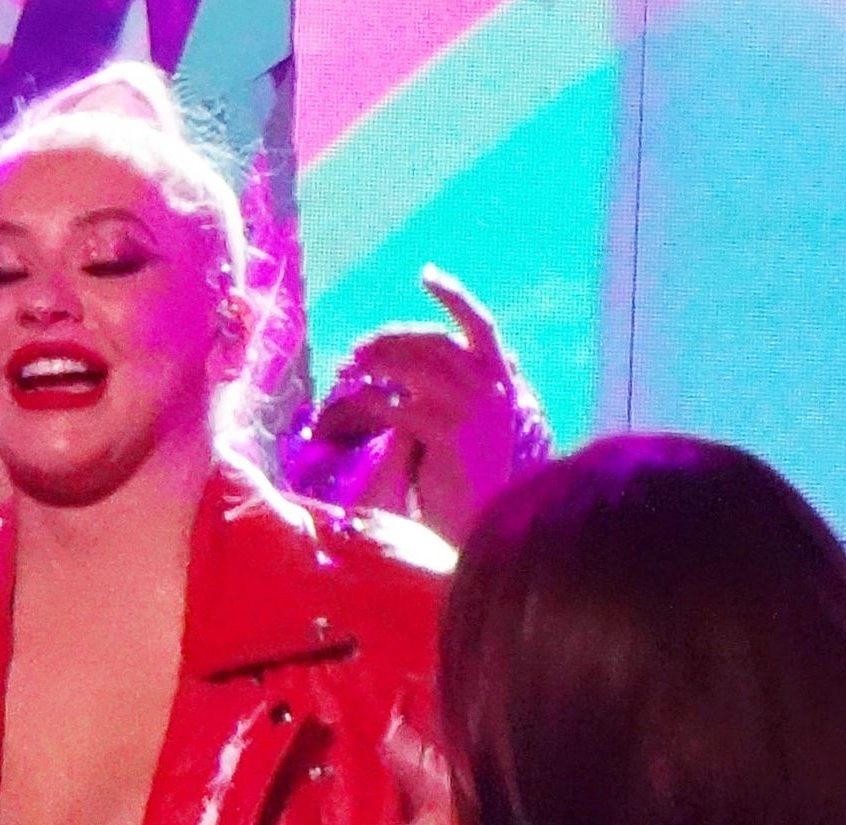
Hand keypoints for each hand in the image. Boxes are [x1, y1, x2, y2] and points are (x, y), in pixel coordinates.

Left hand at [306, 266, 549, 544]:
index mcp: (504, 381)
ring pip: (408, 367)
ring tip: (344, 375)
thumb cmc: (468, 488)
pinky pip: (391, 405)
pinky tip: (341, 412)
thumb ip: (454, 393)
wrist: (480, 529)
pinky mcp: (445, 431)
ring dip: (370, 367)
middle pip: (430, 342)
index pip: (479, 323)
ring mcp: (471, 407)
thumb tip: (413, 369)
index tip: (425, 274)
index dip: (453, 295)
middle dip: (387, 341)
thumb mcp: (469, 429)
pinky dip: (360, 406)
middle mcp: (493, 387)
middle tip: (354, 354)